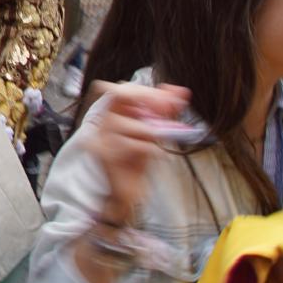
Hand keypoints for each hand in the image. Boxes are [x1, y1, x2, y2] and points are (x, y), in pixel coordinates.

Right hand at [87, 82, 190, 221]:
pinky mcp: (106, 156)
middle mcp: (103, 123)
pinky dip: (152, 150)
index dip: (145, 90)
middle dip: (148, 101)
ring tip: (159, 141)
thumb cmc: (138, 161)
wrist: (127, 194)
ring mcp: (102, 139)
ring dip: (153, 132)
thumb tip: (180, 91)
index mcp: (113, 114)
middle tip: (165, 113)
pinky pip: (135, 146)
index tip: (167, 100)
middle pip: (119, 95)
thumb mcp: (154, 130)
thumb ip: (165, 110)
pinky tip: (156, 154)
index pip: (123, 88)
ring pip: (133, 124)